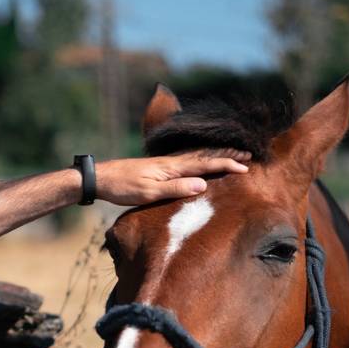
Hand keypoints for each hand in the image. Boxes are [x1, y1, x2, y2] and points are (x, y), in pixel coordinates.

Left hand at [95, 149, 250, 205]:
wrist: (100, 178)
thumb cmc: (123, 187)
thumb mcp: (149, 192)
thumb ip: (175, 189)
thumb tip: (203, 184)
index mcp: (171, 167)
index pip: (205, 164)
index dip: (226, 164)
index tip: (246, 166)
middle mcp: (170, 162)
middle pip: (204, 157)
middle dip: (226, 156)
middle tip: (248, 155)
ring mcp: (164, 164)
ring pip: (196, 158)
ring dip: (215, 157)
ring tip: (231, 157)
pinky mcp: (158, 168)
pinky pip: (186, 162)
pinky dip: (200, 161)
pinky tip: (201, 164)